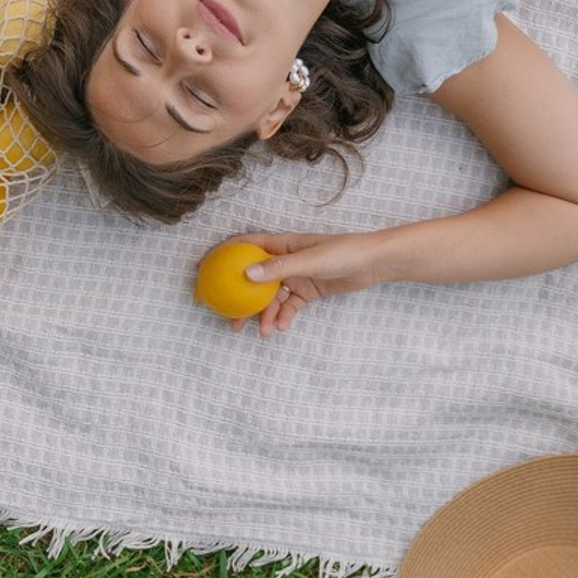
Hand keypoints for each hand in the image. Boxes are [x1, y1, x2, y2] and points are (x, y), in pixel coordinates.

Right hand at [228, 230, 385, 335]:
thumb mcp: (309, 260)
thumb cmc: (344, 252)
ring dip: (264, 314)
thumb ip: (278, 267)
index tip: (204, 270)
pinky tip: (282, 327)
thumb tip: (246, 275)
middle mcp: (284, 259)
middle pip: (254, 279)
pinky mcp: (307, 291)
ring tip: (262, 332)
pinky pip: (289, 306)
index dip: (222, 255)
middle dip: (240, 298)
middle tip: (228, 317)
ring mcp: (295, 276)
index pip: (244, 246)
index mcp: (281, 244)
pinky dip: (283, 316)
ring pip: (271, 297)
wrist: (374, 263)